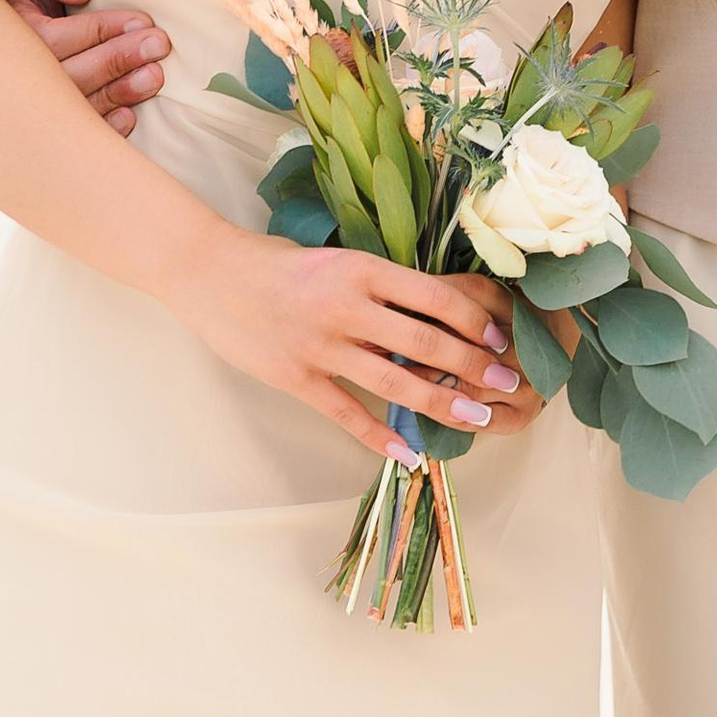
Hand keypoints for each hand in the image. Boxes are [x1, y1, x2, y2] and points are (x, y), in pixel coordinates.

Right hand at [10, 0, 168, 135]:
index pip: (54, 38)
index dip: (101, 30)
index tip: (143, 21)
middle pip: (62, 77)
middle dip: (115, 61)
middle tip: (159, 46)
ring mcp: (11, 105)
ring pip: (68, 109)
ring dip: (116, 94)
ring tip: (155, 77)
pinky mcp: (28, 127)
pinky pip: (63, 138)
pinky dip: (98, 129)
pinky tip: (127, 117)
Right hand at [179, 233, 542, 467]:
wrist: (208, 271)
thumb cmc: (277, 262)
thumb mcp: (337, 260)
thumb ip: (379, 286)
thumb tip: (435, 312)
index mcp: (362, 269)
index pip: (435, 296)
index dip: (475, 321)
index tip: (500, 338)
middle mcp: (346, 306)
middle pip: (426, 341)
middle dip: (474, 366)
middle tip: (507, 383)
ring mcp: (320, 345)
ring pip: (395, 382)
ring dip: (442, 403)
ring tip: (477, 418)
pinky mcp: (295, 377)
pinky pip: (347, 414)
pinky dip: (381, 438)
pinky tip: (409, 456)